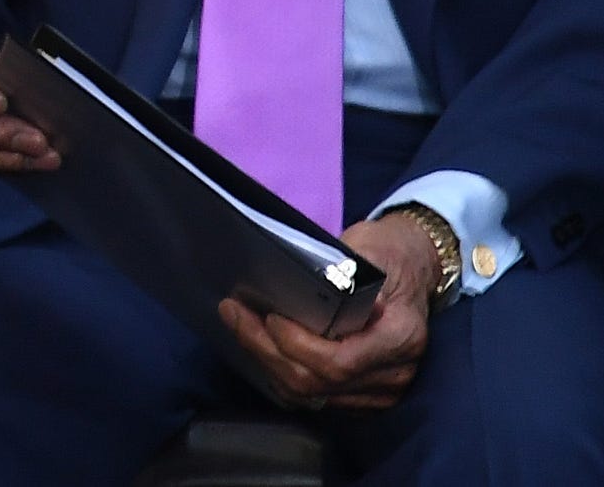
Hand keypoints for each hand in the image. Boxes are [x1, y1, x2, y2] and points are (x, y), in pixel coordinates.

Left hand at [219, 215, 435, 411]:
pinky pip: (317, 397)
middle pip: (318, 383)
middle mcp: (394, 372)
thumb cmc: (387, 254)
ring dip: (268, 362)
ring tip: (239, 325)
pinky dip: (283, 374)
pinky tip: (261, 345)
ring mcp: (382, 389)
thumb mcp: (368, 251)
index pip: (339, 362)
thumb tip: (293, 281)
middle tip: (233, 313)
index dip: (297, 345)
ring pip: (312, 395)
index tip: (269, 316)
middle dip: (267, 350)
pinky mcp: (365, 393)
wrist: (415, 267)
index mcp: (400, 337)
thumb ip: (338, 273)